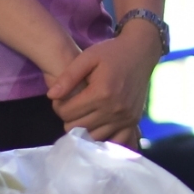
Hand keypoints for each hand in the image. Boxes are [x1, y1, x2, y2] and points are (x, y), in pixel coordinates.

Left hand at [48, 20, 160, 141]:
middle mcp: (114, 109)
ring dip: (84, 128)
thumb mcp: (87, 57)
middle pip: (77, 127)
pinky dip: (104, 137)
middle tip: (72, 105)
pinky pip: (114, 141)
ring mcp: (125, 117)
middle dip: (69, 118)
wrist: (141, 51)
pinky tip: (98, 126)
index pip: (66, 112)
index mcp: (100, 92)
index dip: (58, 106)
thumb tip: (51, 96)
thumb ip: (68, 76)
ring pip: (93, 137)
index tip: (60, 98)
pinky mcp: (133, 121)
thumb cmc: (112, 52)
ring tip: (84, 114)